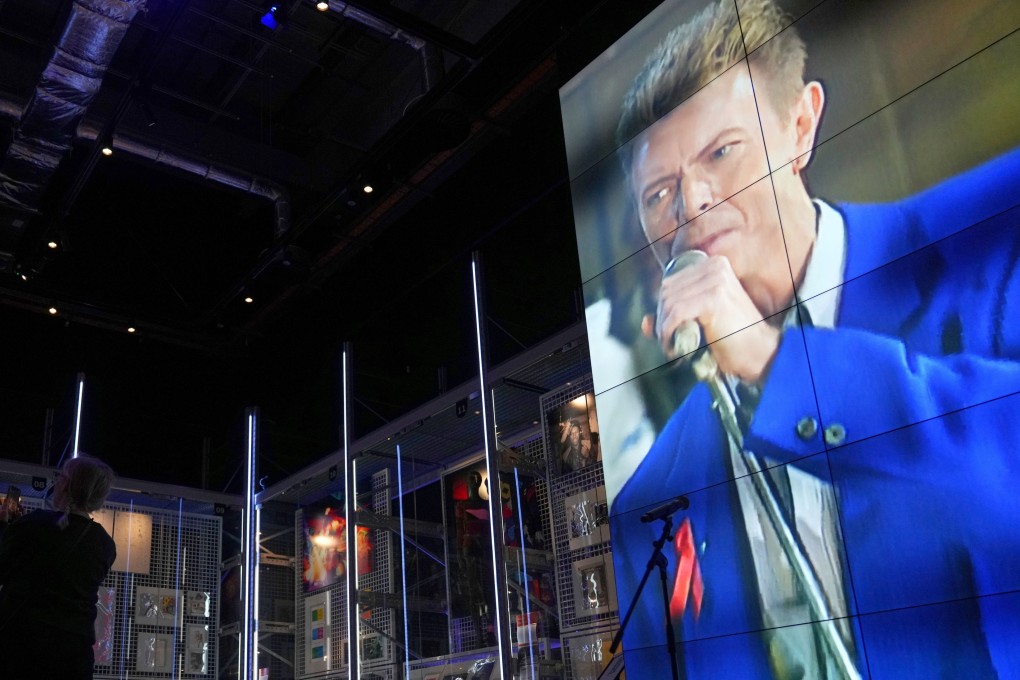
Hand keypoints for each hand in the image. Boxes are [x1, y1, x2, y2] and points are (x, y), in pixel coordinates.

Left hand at [655, 254, 780, 382]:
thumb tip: (644, 322)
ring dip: (663, 329)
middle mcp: (715, 267)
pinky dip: (668, 333)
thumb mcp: (700, 321)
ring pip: (668, 303)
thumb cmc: (733, 338)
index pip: (670, 282)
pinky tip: (674, 348)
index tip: (667, 331)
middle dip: (661, 319)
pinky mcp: (713, 299)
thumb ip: (672, 317)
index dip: (663, 309)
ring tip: (672, 347)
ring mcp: (716, 281)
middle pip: (666, 291)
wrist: (760, 353)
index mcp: (713, 265)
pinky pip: (675, 314)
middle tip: (668, 342)